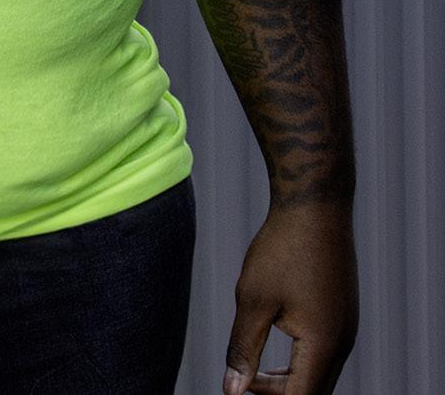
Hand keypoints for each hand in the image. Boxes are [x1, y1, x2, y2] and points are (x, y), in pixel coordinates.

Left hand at [222, 199, 357, 394]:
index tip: (238, 388)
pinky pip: (326, 351)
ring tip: (256, 371)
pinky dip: (302, 359)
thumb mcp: (253, 299)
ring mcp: (347, 326)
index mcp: (324, 344)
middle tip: (244, 383)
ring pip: (321, 372)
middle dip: (280, 393)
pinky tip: (277, 339)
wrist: (314, 203)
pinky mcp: (343, 311)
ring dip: (291, 378)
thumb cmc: (283, 248)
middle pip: (315, 390)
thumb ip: (244, 349)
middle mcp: (343, 341)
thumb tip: (232, 390)